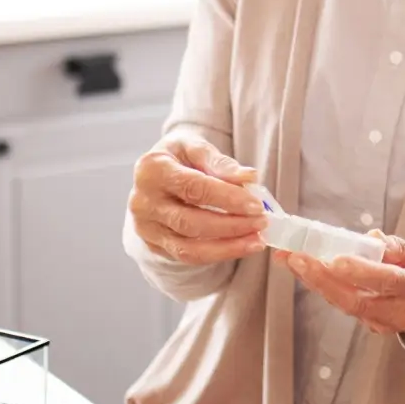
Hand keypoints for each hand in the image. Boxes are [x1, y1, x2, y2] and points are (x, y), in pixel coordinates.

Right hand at [128, 132, 267, 264]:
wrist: (155, 175)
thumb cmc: (178, 157)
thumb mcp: (194, 147)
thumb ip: (219, 161)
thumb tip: (248, 177)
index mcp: (151, 169)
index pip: (194, 188)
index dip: (227, 198)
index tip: (256, 205)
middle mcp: (142, 202)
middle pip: (190, 222)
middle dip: (231, 225)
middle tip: (261, 223)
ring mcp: (145, 227)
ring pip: (188, 247)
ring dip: (227, 247)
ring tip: (256, 241)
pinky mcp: (153, 245)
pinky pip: (187, 257)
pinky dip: (217, 254)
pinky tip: (240, 247)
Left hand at [282, 236, 404, 336]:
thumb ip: (403, 248)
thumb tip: (373, 239)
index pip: (389, 281)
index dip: (362, 272)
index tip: (336, 259)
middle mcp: (404, 312)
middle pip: (357, 300)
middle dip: (322, 279)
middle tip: (296, 257)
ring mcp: (389, 323)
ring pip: (347, 305)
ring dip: (317, 283)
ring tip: (292, 260)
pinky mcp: (377, 325)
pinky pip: (348, 306)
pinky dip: (327, 288)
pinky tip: (308, 271)